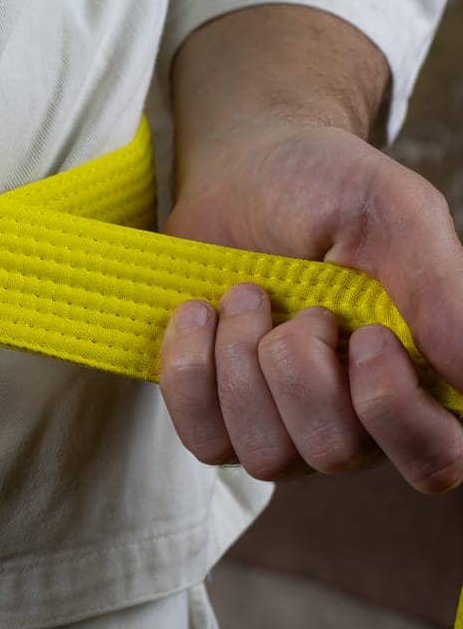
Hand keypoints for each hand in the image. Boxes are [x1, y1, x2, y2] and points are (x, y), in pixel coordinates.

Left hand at [158, 7, 462, 492]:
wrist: (243, 167)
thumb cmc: (331, 187)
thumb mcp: (396, 216)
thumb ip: (443, 293)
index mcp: (422, 380)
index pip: (436, 461)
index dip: (394, 409)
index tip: (367, 332)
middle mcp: (359, 419)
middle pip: (335, 454)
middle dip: (300, 367)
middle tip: (301, 304)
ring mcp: (285, 426)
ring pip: (266, 455)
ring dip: (241, 362)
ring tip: (247, 294)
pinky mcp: (220, 416)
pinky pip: (205, 442)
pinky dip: (192, 373)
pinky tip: (201, 314)